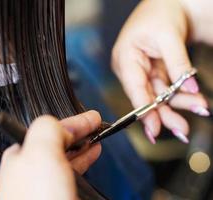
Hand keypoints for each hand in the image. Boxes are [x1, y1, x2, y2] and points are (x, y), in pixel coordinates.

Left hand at [0, 111, 101, 199]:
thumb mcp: (40, 153)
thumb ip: (48, 128)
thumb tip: (63, 126)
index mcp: (21, 154)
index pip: (51, 129)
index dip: (75, 121)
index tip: (93, 117)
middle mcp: (30, 168)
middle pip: (59, 142)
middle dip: (80, 133)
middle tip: (98, 127)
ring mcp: (43, 184)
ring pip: (67, 158)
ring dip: (83, 147)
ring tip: (98, 143)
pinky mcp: (56, 196)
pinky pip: (72, 173)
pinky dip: (84, 163)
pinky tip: (91, 160)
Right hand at [112, 0, 209, 143]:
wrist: (170, 3)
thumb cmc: (161, 13)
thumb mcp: (169, 36)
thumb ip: (177, 63)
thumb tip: (188, 88)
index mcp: (125, 57)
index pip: (134, 87)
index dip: (143, 110)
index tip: (153, 129)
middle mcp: (130, 68)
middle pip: (146, 96)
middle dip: (165, 113)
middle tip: (183, 130)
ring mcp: (142, 71)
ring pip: (158, 95)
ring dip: (178, 104)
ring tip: (199, 108)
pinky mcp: (153, 72)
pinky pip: (165, 88)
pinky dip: (180, 95)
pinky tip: (194, 101)